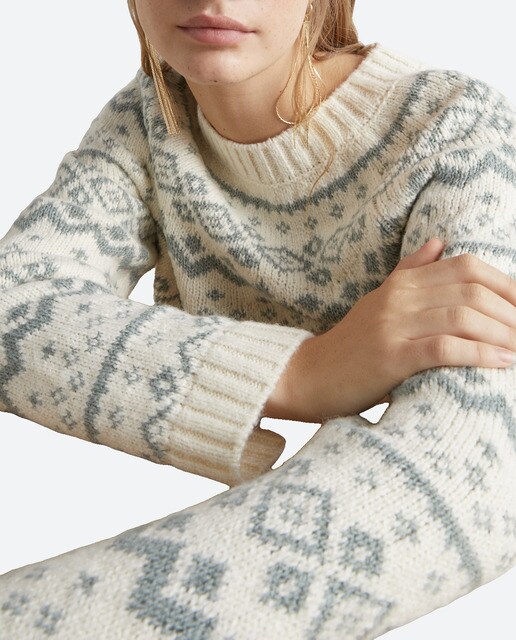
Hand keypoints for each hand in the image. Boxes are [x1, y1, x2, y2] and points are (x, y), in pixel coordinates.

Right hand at [291, 237, 515, 421]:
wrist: (309, 375)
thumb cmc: (352, 346)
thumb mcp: (380, 301)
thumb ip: (411, 271)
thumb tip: (439, 242)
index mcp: (402, 282)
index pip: (466, 267)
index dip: (506, 284)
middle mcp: (399, 297)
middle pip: (472, 290)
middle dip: (512, 311)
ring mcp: (393, 324)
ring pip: (463, 316)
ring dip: (504, 333)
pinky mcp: (390, 356)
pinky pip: (445, 347)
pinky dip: (480, 353)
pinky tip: (503, 362)